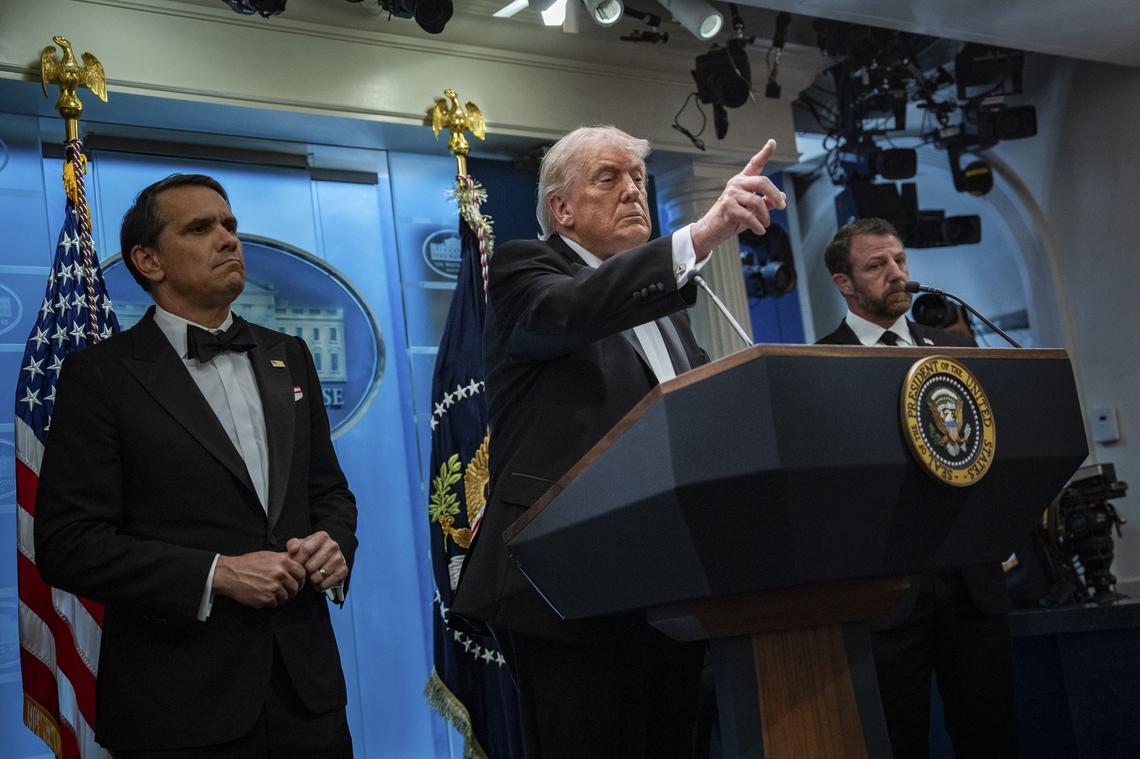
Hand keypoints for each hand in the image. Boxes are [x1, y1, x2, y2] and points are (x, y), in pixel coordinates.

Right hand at [213, 551, 305, 607]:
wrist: (230, 574)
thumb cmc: (248, 563)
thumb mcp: (268, 555)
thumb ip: (283, 558)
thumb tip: (296, 560)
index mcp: (283, 561)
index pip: (302, 573)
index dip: (301, 579)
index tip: (298, 582)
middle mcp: (280, 573)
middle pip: (296, 586)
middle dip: (292, 590)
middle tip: (286, 591)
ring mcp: (274, 586)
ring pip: (286, 596)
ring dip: (282, 597)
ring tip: (273, 594)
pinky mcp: (267, 598)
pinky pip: (276, 603)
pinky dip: (272, 602)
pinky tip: (265, 596)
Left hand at [287, 531, 347, 590]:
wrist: (328, 560)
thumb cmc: (311, 552)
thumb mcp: (300, 545)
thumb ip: (293, 545)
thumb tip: (292, 550)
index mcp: (322, 536)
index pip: (306, 549)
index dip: (297, 560)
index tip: (294, 565)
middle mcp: (333, 545)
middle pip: (310, 566)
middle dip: (304, 572)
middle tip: (303, 572)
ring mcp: (339, 558)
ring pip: (317, 577)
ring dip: (311, 580)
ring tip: (310, 576)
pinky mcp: (344, 570)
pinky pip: (326, 584)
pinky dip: (319, 586)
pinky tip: (318, 582)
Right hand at [689, 139, 786, 259]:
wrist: (712, 229)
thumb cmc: (731, 217)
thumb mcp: (752, 208)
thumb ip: (767, 201)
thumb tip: (781, 199)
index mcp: (742, 181)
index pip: (755, 164)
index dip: (765, 153)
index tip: (772, 142)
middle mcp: (736, 184)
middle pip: (762, 182)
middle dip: (775, 195)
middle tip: (782, 206)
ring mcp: (731, 195)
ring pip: (757, 202)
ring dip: (765, 215)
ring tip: (765, 223)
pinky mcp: (728, 208)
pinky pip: (749, 216)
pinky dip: (758, 225)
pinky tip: (760, 230)